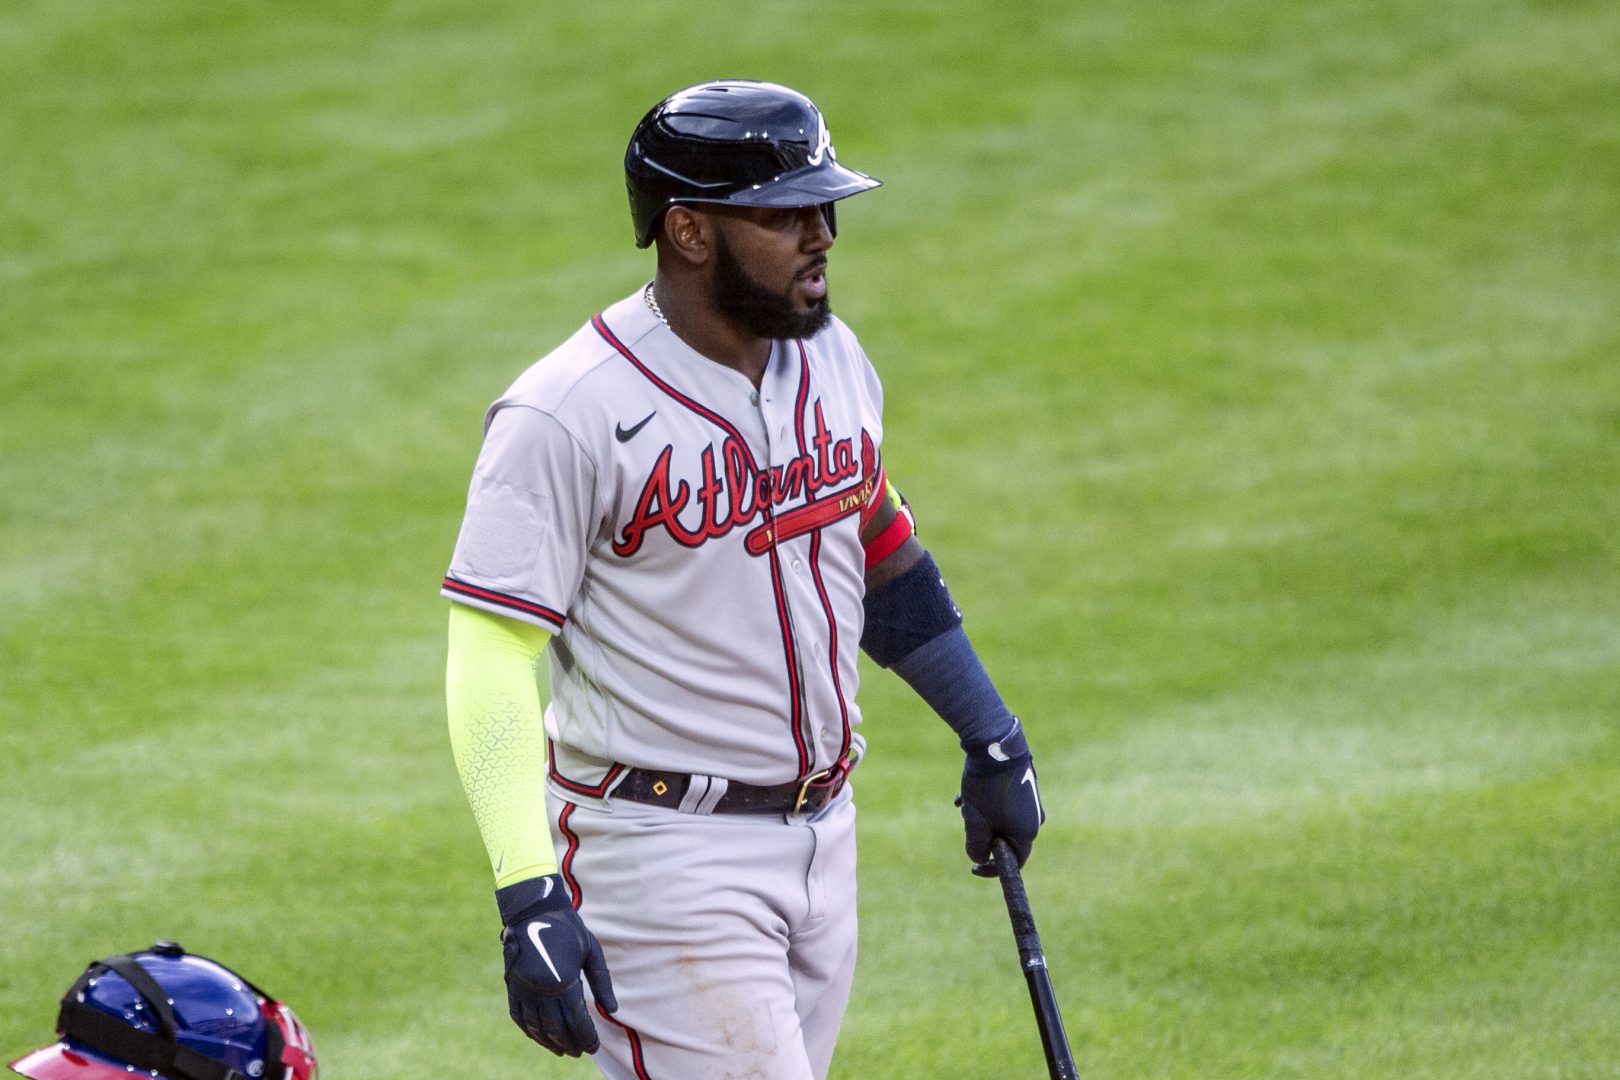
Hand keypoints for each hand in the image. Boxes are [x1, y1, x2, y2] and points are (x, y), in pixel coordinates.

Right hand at [497, 874, 617, 1056]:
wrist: (535, 909)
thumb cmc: (569, 928)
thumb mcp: (591, 951)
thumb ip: (602, 981)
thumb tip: (613, 1010)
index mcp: (564, 979)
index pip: (576, 1020)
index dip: (586, 1037)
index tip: (593, 1047)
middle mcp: (541, 988)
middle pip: (556, 1028)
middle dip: (570, 1043)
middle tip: (580, 1052)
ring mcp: (523, 987)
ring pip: (536, 1026)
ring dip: (550, 1042)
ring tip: (563, 1050)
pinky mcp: (511, 984)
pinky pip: (518, 1016)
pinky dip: (530, 1030)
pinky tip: (540, 1036)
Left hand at [956, 719, 1043, 877]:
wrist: (995, 743)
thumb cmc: (987, 786)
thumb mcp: (976, 820)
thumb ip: (976, 845)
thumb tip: (978, 858)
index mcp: (1028, 831)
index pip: (1015, 862)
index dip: (993, 868)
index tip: (974, 867)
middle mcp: (1034, 817)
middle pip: (1006, 839)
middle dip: (984, 835)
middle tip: (967, 823)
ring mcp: (1030, 800)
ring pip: (1001, 819)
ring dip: (982, 817)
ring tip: (964, 804)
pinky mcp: (1023, 784)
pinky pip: (1003, 803)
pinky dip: (985, 803)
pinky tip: (965, 794)